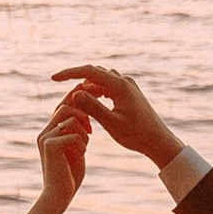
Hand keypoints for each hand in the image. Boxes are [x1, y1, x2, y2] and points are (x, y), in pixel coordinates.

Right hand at [36, 96, 90, 205]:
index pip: (62, 107)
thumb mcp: (75, 150)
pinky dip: (82, 146)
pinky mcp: (50, 146)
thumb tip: (85, 116)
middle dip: (83, 115)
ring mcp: (46, 138)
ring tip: (83, 148)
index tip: (91, 101)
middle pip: (65, 107)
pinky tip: (79, 158)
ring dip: (83, 133)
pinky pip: (74, 135)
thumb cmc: (70, 176)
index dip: (76, 101)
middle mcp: (44, 133)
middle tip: (90, 132)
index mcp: (49, 133)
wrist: (59, 196)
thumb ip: (76, 133)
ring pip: (71, 119)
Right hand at [51, 65, 182, 167]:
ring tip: (72, 97)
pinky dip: (96, 91)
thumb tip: (74, 93)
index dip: (69, 73)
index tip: (52, 79)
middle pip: (94, 72)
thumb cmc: (137, 136)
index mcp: (119, 86)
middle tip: (59, 86)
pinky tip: (89, 101)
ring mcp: (128, 86)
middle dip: (76, 78)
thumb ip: (92, 108)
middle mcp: (124, 81)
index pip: (88, 71)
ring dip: (86, 85)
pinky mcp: (130, 93)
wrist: (159, 141)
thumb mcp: (111, 124)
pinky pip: (108, 86)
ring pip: (101, 79)